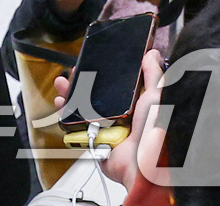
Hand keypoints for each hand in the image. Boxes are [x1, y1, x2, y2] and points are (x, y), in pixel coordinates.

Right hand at [54, 49, 166, 190]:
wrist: (144, 164)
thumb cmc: (156, 132)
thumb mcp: (156, 96)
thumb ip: (153, 75)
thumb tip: (152, 54)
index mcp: (137, 108)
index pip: (118, 88)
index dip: (105, 76)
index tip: (95, 65)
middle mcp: (122, 119)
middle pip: (97, 97)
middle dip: (83, 83)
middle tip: (75, 72)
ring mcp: (107, 130)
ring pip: (84, 110)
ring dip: (71, 96)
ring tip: (63, 84)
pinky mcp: (95, 142)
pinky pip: (76, 127)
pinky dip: (67, 115)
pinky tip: (62, 104)